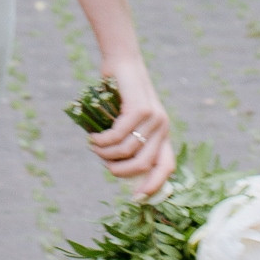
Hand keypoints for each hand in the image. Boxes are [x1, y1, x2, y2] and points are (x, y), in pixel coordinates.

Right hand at [85, 55, 173, 200]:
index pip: (167, 166)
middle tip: (104, 163)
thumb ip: (127, 141)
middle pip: (143, 164)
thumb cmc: (119, 93)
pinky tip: (92, 137)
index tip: (137, 198)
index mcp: (163, 133)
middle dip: (120, 171)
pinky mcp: (140, 108)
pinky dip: (102, 140)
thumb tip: (117, 168)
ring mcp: (154, 117)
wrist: (122, 61)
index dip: (154, 185)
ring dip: (105, 153)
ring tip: (93, 145)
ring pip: (127, 150)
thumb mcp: (126, 121)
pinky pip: (118, 135)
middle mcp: (163, 127)